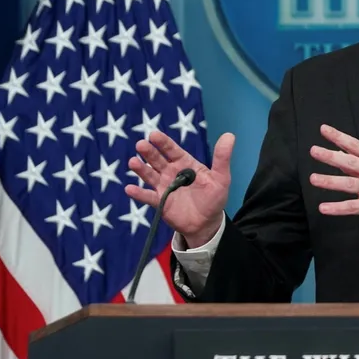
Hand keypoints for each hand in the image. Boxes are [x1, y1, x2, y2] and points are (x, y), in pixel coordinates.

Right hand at [124, 130, 234, 248]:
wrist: (207, 222)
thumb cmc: (214, 197)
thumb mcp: (221, 177)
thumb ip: (222, 158)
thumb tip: (229, 135)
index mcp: (185, 163)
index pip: (172, 150)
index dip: (163, 142)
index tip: (154, 135)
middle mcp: (171, 172)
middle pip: (158, 160)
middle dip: (149, 152)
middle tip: (141, 145)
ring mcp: (164, 186)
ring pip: (150, 175)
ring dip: (141, 169)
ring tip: (133, 162)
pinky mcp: (160, 202)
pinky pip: (147, 197)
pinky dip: (138, 193)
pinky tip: (129, 188)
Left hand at [309, 124, 358, 236]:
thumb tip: (339, 154)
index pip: (356, 146)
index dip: (340, 137)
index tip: (324, 130)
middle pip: (351, 162)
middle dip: (331, 156)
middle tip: (314, 151)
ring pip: (350, 184)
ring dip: (330, 181)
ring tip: (313, 178)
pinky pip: (353, 207)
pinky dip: (337, 208)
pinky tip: (323, 208)